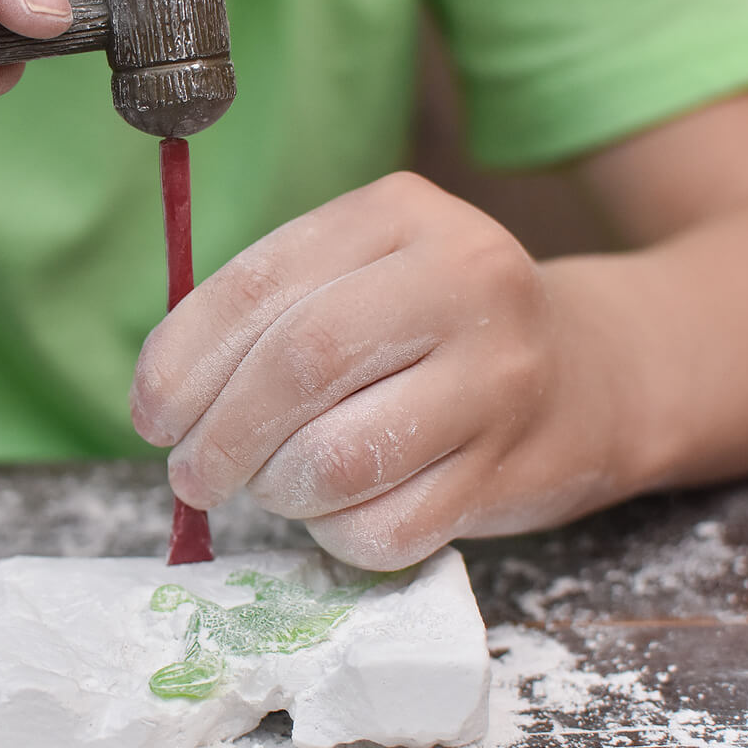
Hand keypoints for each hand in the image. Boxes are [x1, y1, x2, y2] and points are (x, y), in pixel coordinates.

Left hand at [130, 172, 623, 570]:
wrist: (596, 371)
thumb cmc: (434, 328)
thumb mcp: (360, 274)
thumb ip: (268, 313)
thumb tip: (163, 398)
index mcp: (401, 213)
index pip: (260, 285)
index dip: (184, 360)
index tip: (150, 413)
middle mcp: (463, 278)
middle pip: (298, 367)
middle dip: (220, 435)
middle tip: (190, 474)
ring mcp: (500, 376)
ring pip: (337, 460)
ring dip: (276, 490)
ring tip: (270, 488)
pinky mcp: (516, 469)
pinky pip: (386, 530)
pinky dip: (335, 535)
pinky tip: (338, 512)